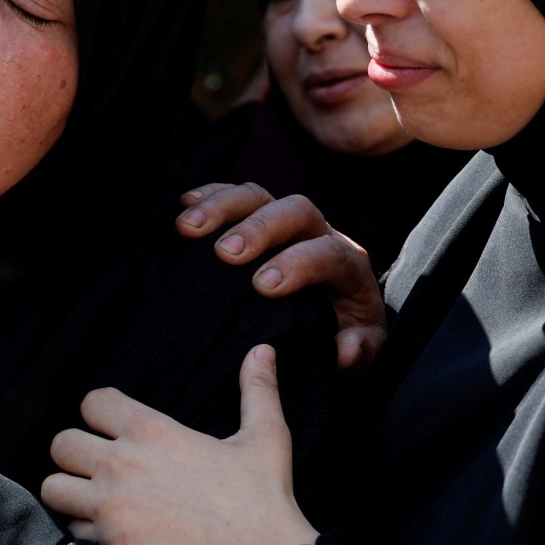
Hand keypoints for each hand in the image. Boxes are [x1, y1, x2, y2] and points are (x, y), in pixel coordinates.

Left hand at [41, 345, 316, 544]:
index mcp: (150, 431)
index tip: (113, 428)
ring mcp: (110, 507)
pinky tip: (111, 534)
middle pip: (61, 445)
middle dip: (76, 454)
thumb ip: (256, 391)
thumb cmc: (263, 500)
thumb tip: (262, 351)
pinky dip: (87, 534)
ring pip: (53, 490)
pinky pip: (73, 533)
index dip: (100, 412)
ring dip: (70, 493)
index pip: (92, 402)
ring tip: (93, 500)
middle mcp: (120, 464)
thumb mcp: (265, 438)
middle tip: (99, 467)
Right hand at [176, 182, 384, 370]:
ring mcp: (286, 220)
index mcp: (347, 264)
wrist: (337, 310)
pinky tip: (184, 205)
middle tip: (225, 253)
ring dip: (223, 206)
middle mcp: (318, 232)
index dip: (296, 264)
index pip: (328, 252)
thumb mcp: (360, 346)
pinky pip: (234, 194)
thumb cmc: (344, 329)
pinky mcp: (259, 215)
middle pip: (296, 210)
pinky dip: (209, 195)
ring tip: (189, 227)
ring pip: (260, 196)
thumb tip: (344, 350)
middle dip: (258, 228)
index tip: (262, 286)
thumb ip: (359, 349)